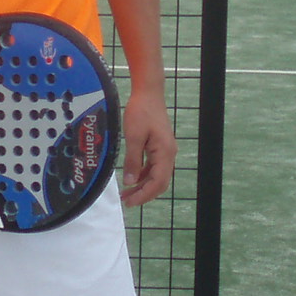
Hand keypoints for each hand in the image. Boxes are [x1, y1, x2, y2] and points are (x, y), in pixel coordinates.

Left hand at [117, 89, 176, 207]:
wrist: (148, 93)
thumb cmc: (141, 112)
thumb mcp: (133, 136)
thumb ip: (133, 160)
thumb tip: (130, 182)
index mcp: (165, 153)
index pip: (157, 182)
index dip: (144, 195)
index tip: (130, 202)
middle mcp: (168, 154)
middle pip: (159, 182)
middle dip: (144, 194)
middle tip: (127, 201)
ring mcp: (165, 151)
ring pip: (156, 175)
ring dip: (143, 185)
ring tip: (127, 193)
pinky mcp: (159, 146)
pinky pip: (153, 166)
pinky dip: (144, 175)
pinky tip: (132, 178)